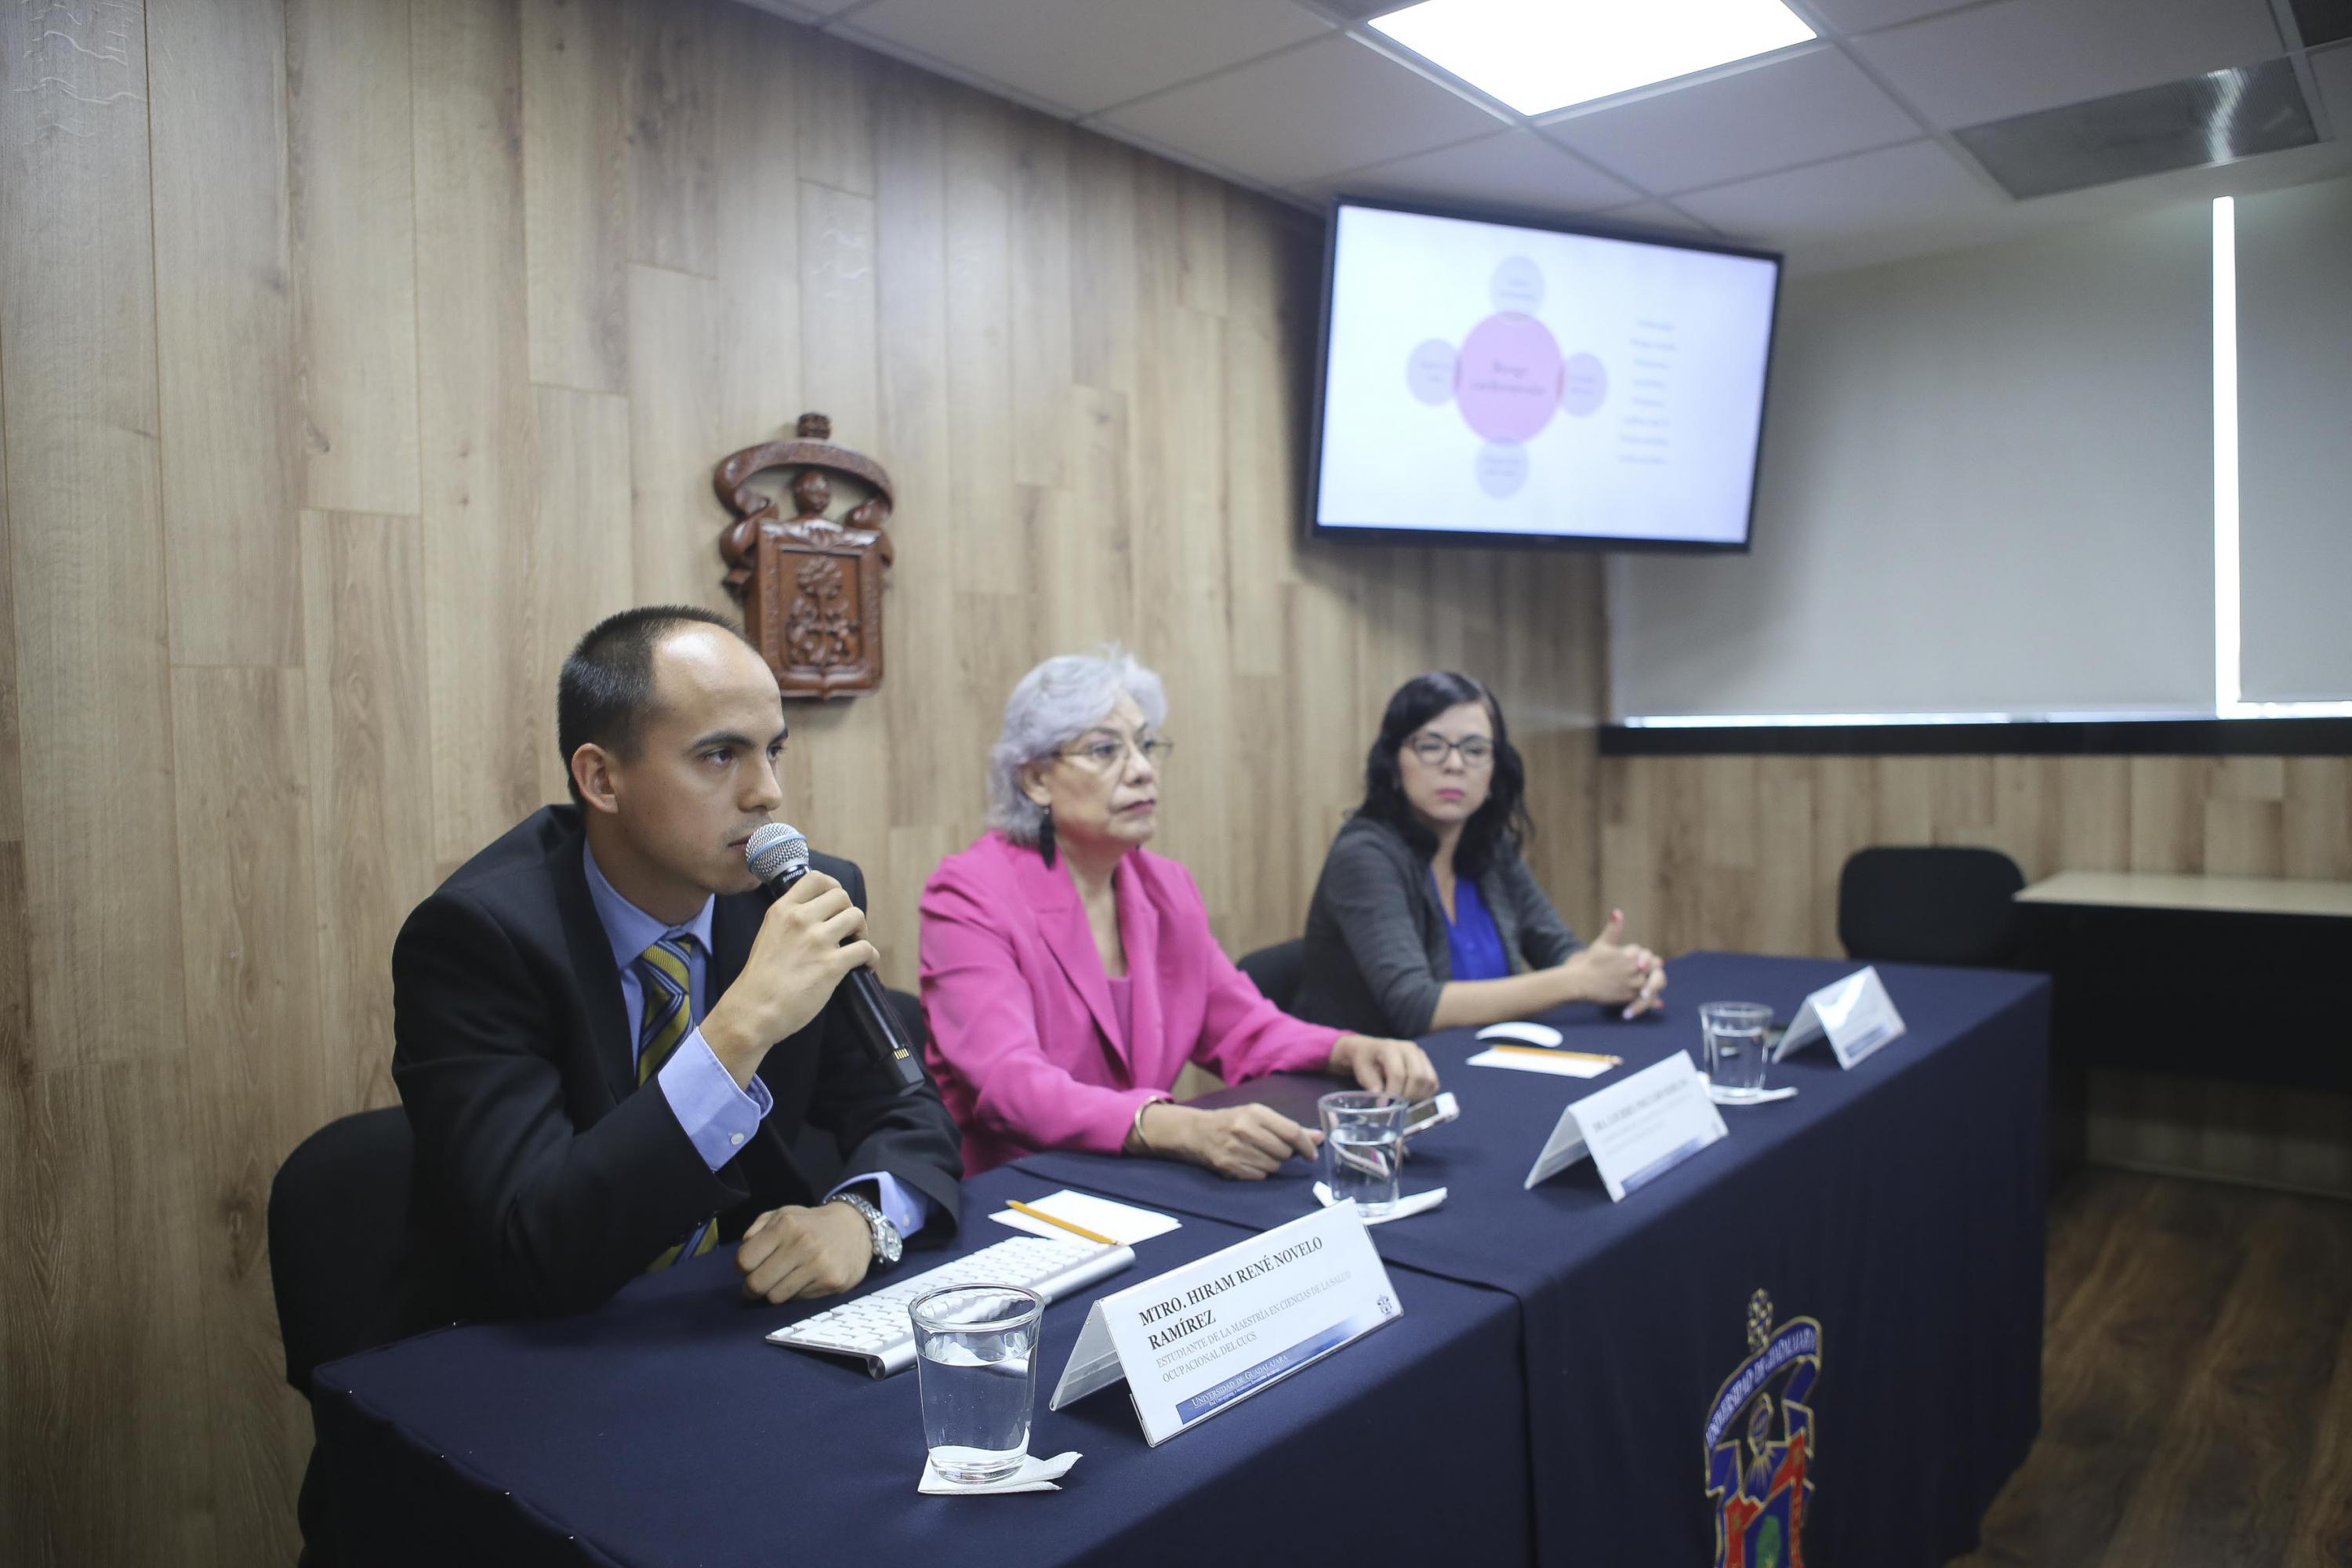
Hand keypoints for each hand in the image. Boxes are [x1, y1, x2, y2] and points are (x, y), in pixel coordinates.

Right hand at [700, 870, 878, 1080]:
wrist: (753, 1011)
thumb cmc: (759, 980)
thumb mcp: (768, 935)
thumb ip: (789, 922)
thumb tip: (815, 918)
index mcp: (782, 910)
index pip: (816, 878)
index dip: (833, 887)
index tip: (837, 902)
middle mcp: (800, 919)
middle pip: (842, 897)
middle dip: (849, 911)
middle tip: (847, 930)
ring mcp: (817, 941)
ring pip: (857, 917)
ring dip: (862, 931)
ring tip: (856, 945)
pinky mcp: (831, 965)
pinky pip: (866, 949)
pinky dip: (871, 957)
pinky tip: (867, 966)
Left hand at [736, 1201, 873, 1303]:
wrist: (855, 1228)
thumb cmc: (810, 1224)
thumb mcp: (783, 1214)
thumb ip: (757, 1230)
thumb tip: (743, 1256)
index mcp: (785, 1224)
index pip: (744, 1261)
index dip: (743, 1269)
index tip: (749, 1269)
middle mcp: (802, 1243)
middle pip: (756, 1284)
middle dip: (752, 1288)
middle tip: (759, 1284)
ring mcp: (818, 1264)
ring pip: (775, 1297)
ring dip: (774, 1292)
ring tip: (783, 1281)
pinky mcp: (832, 1281)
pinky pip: (798, 1299)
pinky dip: (796, 1293)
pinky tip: (805, 1280)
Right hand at [1138, 1103, 1320, 1180]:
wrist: (1198, 1132)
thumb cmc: (1235, 1121)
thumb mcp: (1261, 1117)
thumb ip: (1291, 1128)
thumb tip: (1320, 1138)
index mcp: (1256, 1113)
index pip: (1292, 1132)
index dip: (1306, 1146)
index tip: (1311, 1154)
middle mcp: (1246, 1130)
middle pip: (1284, 1153)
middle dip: (1285, 1154)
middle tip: (1274, 1148)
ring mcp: (1236, 1149)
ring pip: (1274, 1166)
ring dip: (1272, 1163)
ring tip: (1259, 1154)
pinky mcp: (1229, 1166)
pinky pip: (1260, 1176)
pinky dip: (1259, 1172)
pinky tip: (1249, 1162)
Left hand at [1328, 1034, 1438, 1100]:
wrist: (1371, 1050)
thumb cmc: (1365, 1060)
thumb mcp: (1361, 1068)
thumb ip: (1370, 1081)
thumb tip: (1381, 1096)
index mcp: (1391, 1047)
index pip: (1398, 1073)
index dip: (1393, 1092)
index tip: (1385, 1105)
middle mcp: (1409, 1048)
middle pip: (1418, 1077)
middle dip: (1408, 1096)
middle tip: (1396, 1105)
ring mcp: (1420, 1055)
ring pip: (1429, 1080)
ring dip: (1418, 1096)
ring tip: (1403, 1101)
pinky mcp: (1427, 1063)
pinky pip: (1433, 1083)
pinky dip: (1425, 1094)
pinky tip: (1412, 1097)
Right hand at [1564, 909, 1666, 1014]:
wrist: (1579, 982)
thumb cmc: (1590, 962)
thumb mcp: (1602, 943)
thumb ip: (1613, 929)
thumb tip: (1617, 912)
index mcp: (1629, 953)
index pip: (1646, 953)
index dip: (1644, 957)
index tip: (1641, 960)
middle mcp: (1634, 967)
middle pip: (1655, 965)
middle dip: (1652, 967)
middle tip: (1650, 970)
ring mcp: (1633, 982)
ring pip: (1655, 981)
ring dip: (1654, 982)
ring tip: (1649, 984)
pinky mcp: (1630, 996)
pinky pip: (1648, 997)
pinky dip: (1652, 999)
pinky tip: (1652, 998)